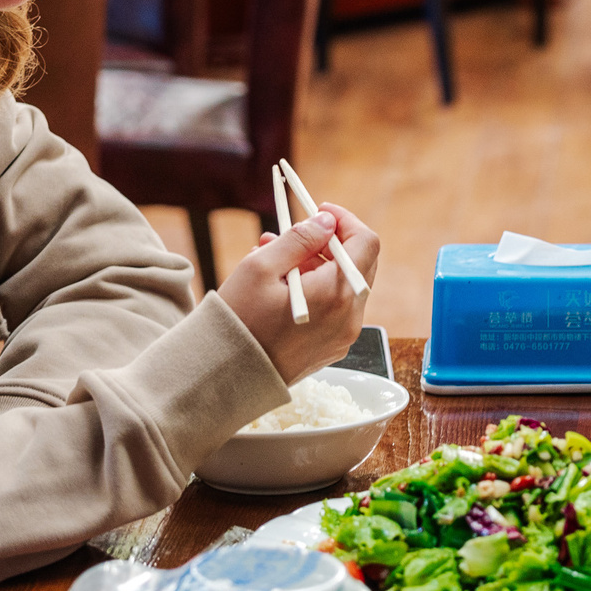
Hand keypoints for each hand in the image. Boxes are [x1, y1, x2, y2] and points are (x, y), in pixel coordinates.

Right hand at [219, 205, 376, 382]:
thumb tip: (327, 222)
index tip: (319, 212)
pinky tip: (283, 285)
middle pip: (359, 264)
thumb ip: (300, 239)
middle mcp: (349, 317)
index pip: (366, 243)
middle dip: (328, 243)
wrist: (224, 378)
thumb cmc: (237, 321)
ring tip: (275, 256)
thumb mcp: (261, 267)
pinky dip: (317, 290)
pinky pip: (335, 308)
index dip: (345, 221)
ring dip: (318, 265)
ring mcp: (343, 336)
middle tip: (293, 234)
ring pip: (344, 286)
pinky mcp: (332, 348)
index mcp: (336, 294)